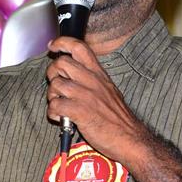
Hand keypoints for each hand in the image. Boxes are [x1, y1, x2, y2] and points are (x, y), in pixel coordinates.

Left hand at [46, 36, 147, 162]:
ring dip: (52, 96)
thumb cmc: (117, 117)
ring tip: (59, 104)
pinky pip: (55, 105)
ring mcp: (86, 95)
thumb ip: (92, 79)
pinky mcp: (80, 111)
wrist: (129, 138)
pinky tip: (60, 117)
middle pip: (62, 63)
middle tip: (56, 84)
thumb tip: (73, 72)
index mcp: (99, 74)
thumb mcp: (108, 90)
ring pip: (56, 84)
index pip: (79, 47)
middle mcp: (92, 81)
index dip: (62, 43)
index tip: (52, 46)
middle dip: (52, 73)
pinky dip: (53, 112)